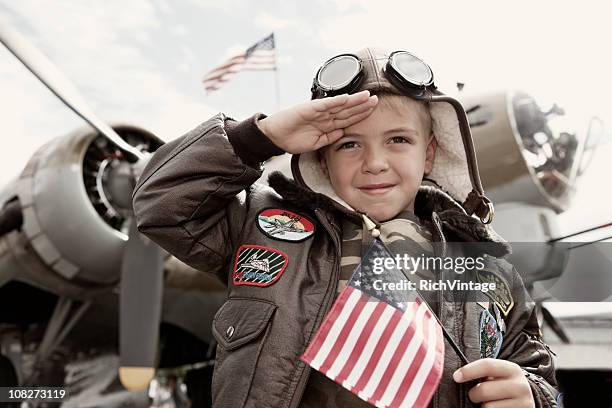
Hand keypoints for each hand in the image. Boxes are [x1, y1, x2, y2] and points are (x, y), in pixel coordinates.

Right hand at [258, 90, 377, 153]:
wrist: (275, 137)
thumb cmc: (292, 139)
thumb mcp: (316, 143)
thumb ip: (330, 138)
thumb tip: (344, 133)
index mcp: (327, 124)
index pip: (348, 118)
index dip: (361, 114)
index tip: (374, 111)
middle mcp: (324, 115)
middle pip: (347, 110)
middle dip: (362, 105)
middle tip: (376, 100)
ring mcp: (318, 111)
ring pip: (340, 105)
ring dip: (353, 101)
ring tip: (367, 96)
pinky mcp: (309, 108)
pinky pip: (325, 104)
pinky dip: (336, 101)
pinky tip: (347, 98)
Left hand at [453, 359, 534, 407]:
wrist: (525, 399)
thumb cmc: (503, 384)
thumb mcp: (498, 374)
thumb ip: (483, 372)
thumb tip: (458, 375)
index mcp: (512, 369)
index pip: (487, 365)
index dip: (469, 371)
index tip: (456, 377)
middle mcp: (520, 385)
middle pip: (483, 390)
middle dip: (473, 394)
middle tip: (475, 395)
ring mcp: (523, 402)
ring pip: (488, 406)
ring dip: (483, 406)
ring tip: (489, 402)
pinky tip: (496, 407)